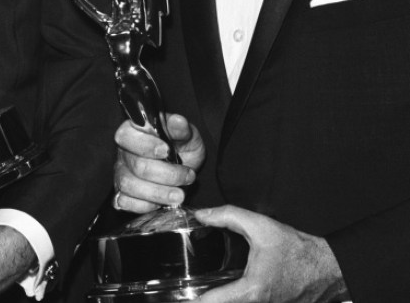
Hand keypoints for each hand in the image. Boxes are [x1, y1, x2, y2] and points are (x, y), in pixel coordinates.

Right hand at [114, 113, 203, 212]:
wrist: (183, 168)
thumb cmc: (181, 148)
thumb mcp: (187, 136)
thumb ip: (182, 129)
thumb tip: (177, 121)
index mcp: (133, 132)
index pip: (127, 136)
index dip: (145, 145)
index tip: (166, 151)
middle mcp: (123, 152)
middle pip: (135, 165)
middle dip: (166, 175)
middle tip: (188, 177)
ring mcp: (121, 173)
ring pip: (129, 185)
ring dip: (158, 193)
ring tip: (180, 195)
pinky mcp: (122, 193)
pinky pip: (125, 202)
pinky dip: (144, 205)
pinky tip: (160, 204)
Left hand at [194, 206, 345, 302]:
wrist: (329, 268)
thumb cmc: (298, 250)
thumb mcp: (261, 226)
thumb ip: (227, 216)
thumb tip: (200, 215)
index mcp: (252, 290)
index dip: (193, 300)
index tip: (179, 294)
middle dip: (203, 301)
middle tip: (185, 293)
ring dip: (220, 301)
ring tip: (200, 294)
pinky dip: (234, 302)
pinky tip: (223, 294)